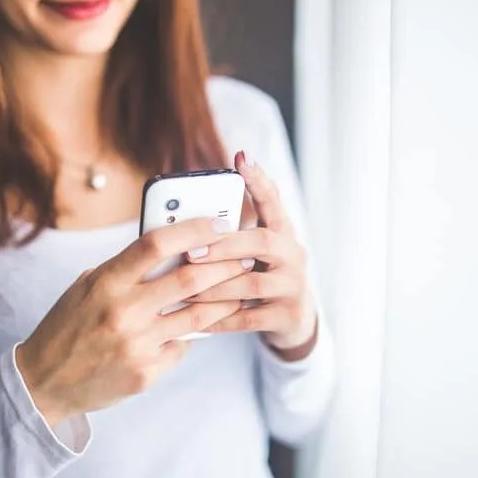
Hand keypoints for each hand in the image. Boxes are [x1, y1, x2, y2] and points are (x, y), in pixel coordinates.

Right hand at [16, 217, 250, 426]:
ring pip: (198, 316)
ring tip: (240, 287)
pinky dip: (194, 334)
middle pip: (189, 279)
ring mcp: (137, 344)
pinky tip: (203, 325)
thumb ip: (126, 268)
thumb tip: (173, 248)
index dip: (192, 229)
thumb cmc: (68, 325)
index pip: (156, 244)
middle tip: (244, 255)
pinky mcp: (146, 372)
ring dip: (225, 299)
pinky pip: (183, 346)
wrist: (44, 382)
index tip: (217, 222)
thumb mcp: (87, 286)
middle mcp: (123, 311)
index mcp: (106, 282)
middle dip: (225, 264)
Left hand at [185, 151, 318, 357]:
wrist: (294, 320)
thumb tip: (184, 220)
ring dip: (216, 286)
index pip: (272, 200)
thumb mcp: (254, 252)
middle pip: (262, 242)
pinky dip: (221, 319)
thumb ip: (231, 235)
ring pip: (253, 283)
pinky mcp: (287, 316)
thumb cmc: (261, 276)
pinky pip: (250, 318)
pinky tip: (198, 321)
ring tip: (186, 289)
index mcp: (281, 232)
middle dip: (224, 246)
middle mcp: (292, 254)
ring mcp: (293, 286)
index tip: (241, 157)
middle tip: (191, 251)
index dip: (258, 180)